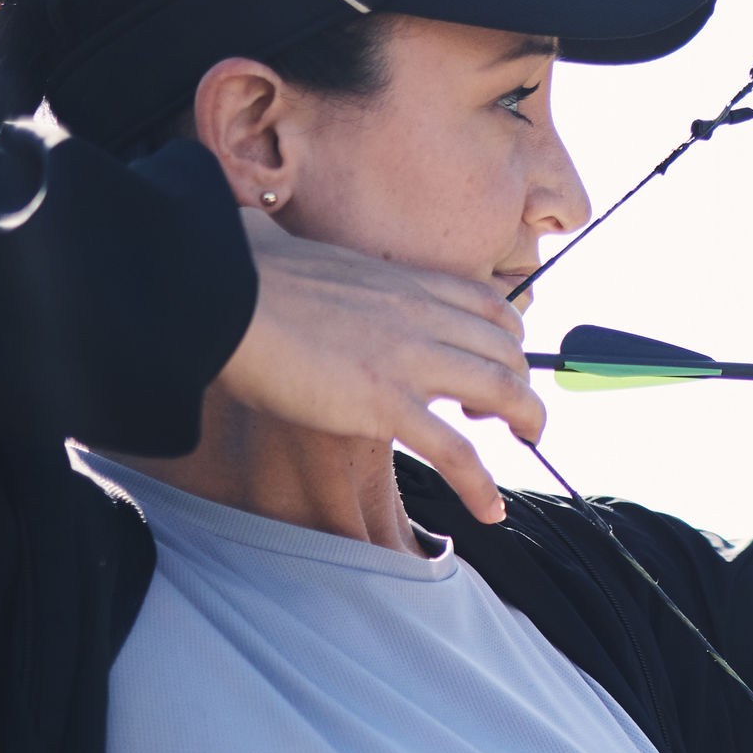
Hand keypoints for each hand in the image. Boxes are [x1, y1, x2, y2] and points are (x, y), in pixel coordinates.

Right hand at [214, 207, 541, 523]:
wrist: (222, 293)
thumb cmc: (250, 276)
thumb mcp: (318, 264)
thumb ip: (339, 276)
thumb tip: (286, 241)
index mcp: (408, 282)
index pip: (492, 307)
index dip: (509, 340)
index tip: (501, 363)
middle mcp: (423, 316)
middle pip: (507, 351)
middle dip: (522, 384)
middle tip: (511, 413)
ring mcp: (410, 359)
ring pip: (502, 392)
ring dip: (527, 421)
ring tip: (530, 443)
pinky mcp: (387, 403)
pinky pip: (457, 450)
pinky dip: (481, 484)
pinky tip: (490, 510)